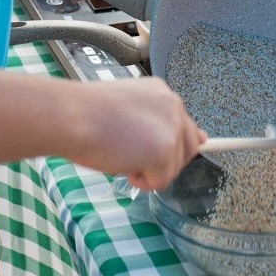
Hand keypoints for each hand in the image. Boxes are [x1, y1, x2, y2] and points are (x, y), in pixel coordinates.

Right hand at [75, 77, 205, 190]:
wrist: (72, 116)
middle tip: (131, 155)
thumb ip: (160, 123)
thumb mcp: (130, 112)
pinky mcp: (165, 150)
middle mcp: (174, 105)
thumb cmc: (88, 114)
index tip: (152, 151)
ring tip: (120, 154)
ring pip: (174, 168)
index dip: (168, 145)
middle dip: (163, 161)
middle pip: (187, 149)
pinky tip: (121, 164)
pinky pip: (160, 181)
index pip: (183, 126)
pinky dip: (142, 182)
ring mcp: (172, 128)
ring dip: (149, 170)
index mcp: (162, 93)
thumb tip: (203, 139)